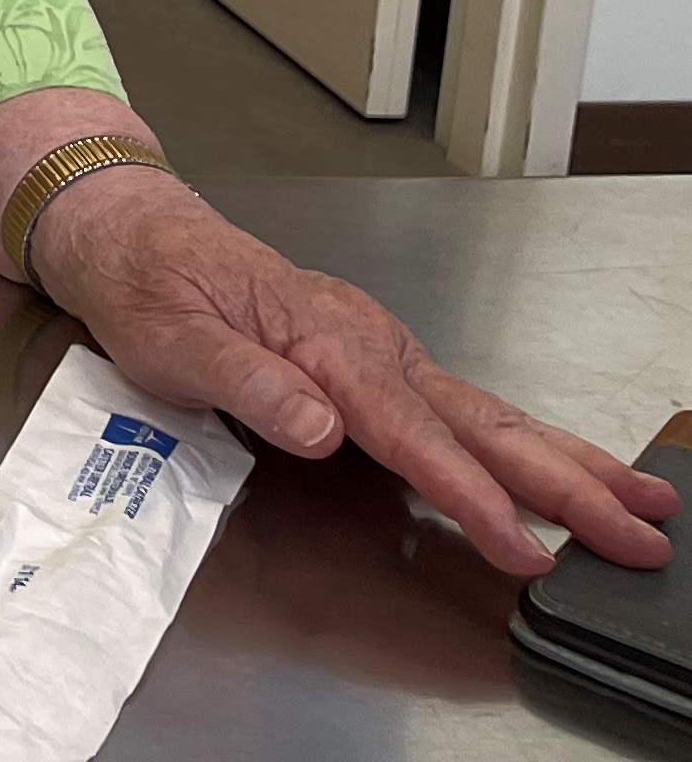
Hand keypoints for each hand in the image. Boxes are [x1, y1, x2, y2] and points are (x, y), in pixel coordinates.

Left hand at [33, 167, 675, 573]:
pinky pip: (461, 408)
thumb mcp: (168, 337)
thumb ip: (245, 382)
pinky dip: (523, 443)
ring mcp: (378, 349)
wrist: (133, 231)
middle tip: (641, 533)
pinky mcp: (375, 360)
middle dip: (565, 482)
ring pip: (487, 414)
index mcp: (322, 340)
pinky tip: (562, 471)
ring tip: (642, 502)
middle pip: (478, 423)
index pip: (408, 431)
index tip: (523, 543)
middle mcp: (366, 342)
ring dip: (566, 462)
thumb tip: (320, 427)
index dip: (469, 491)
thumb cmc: (146, 286)